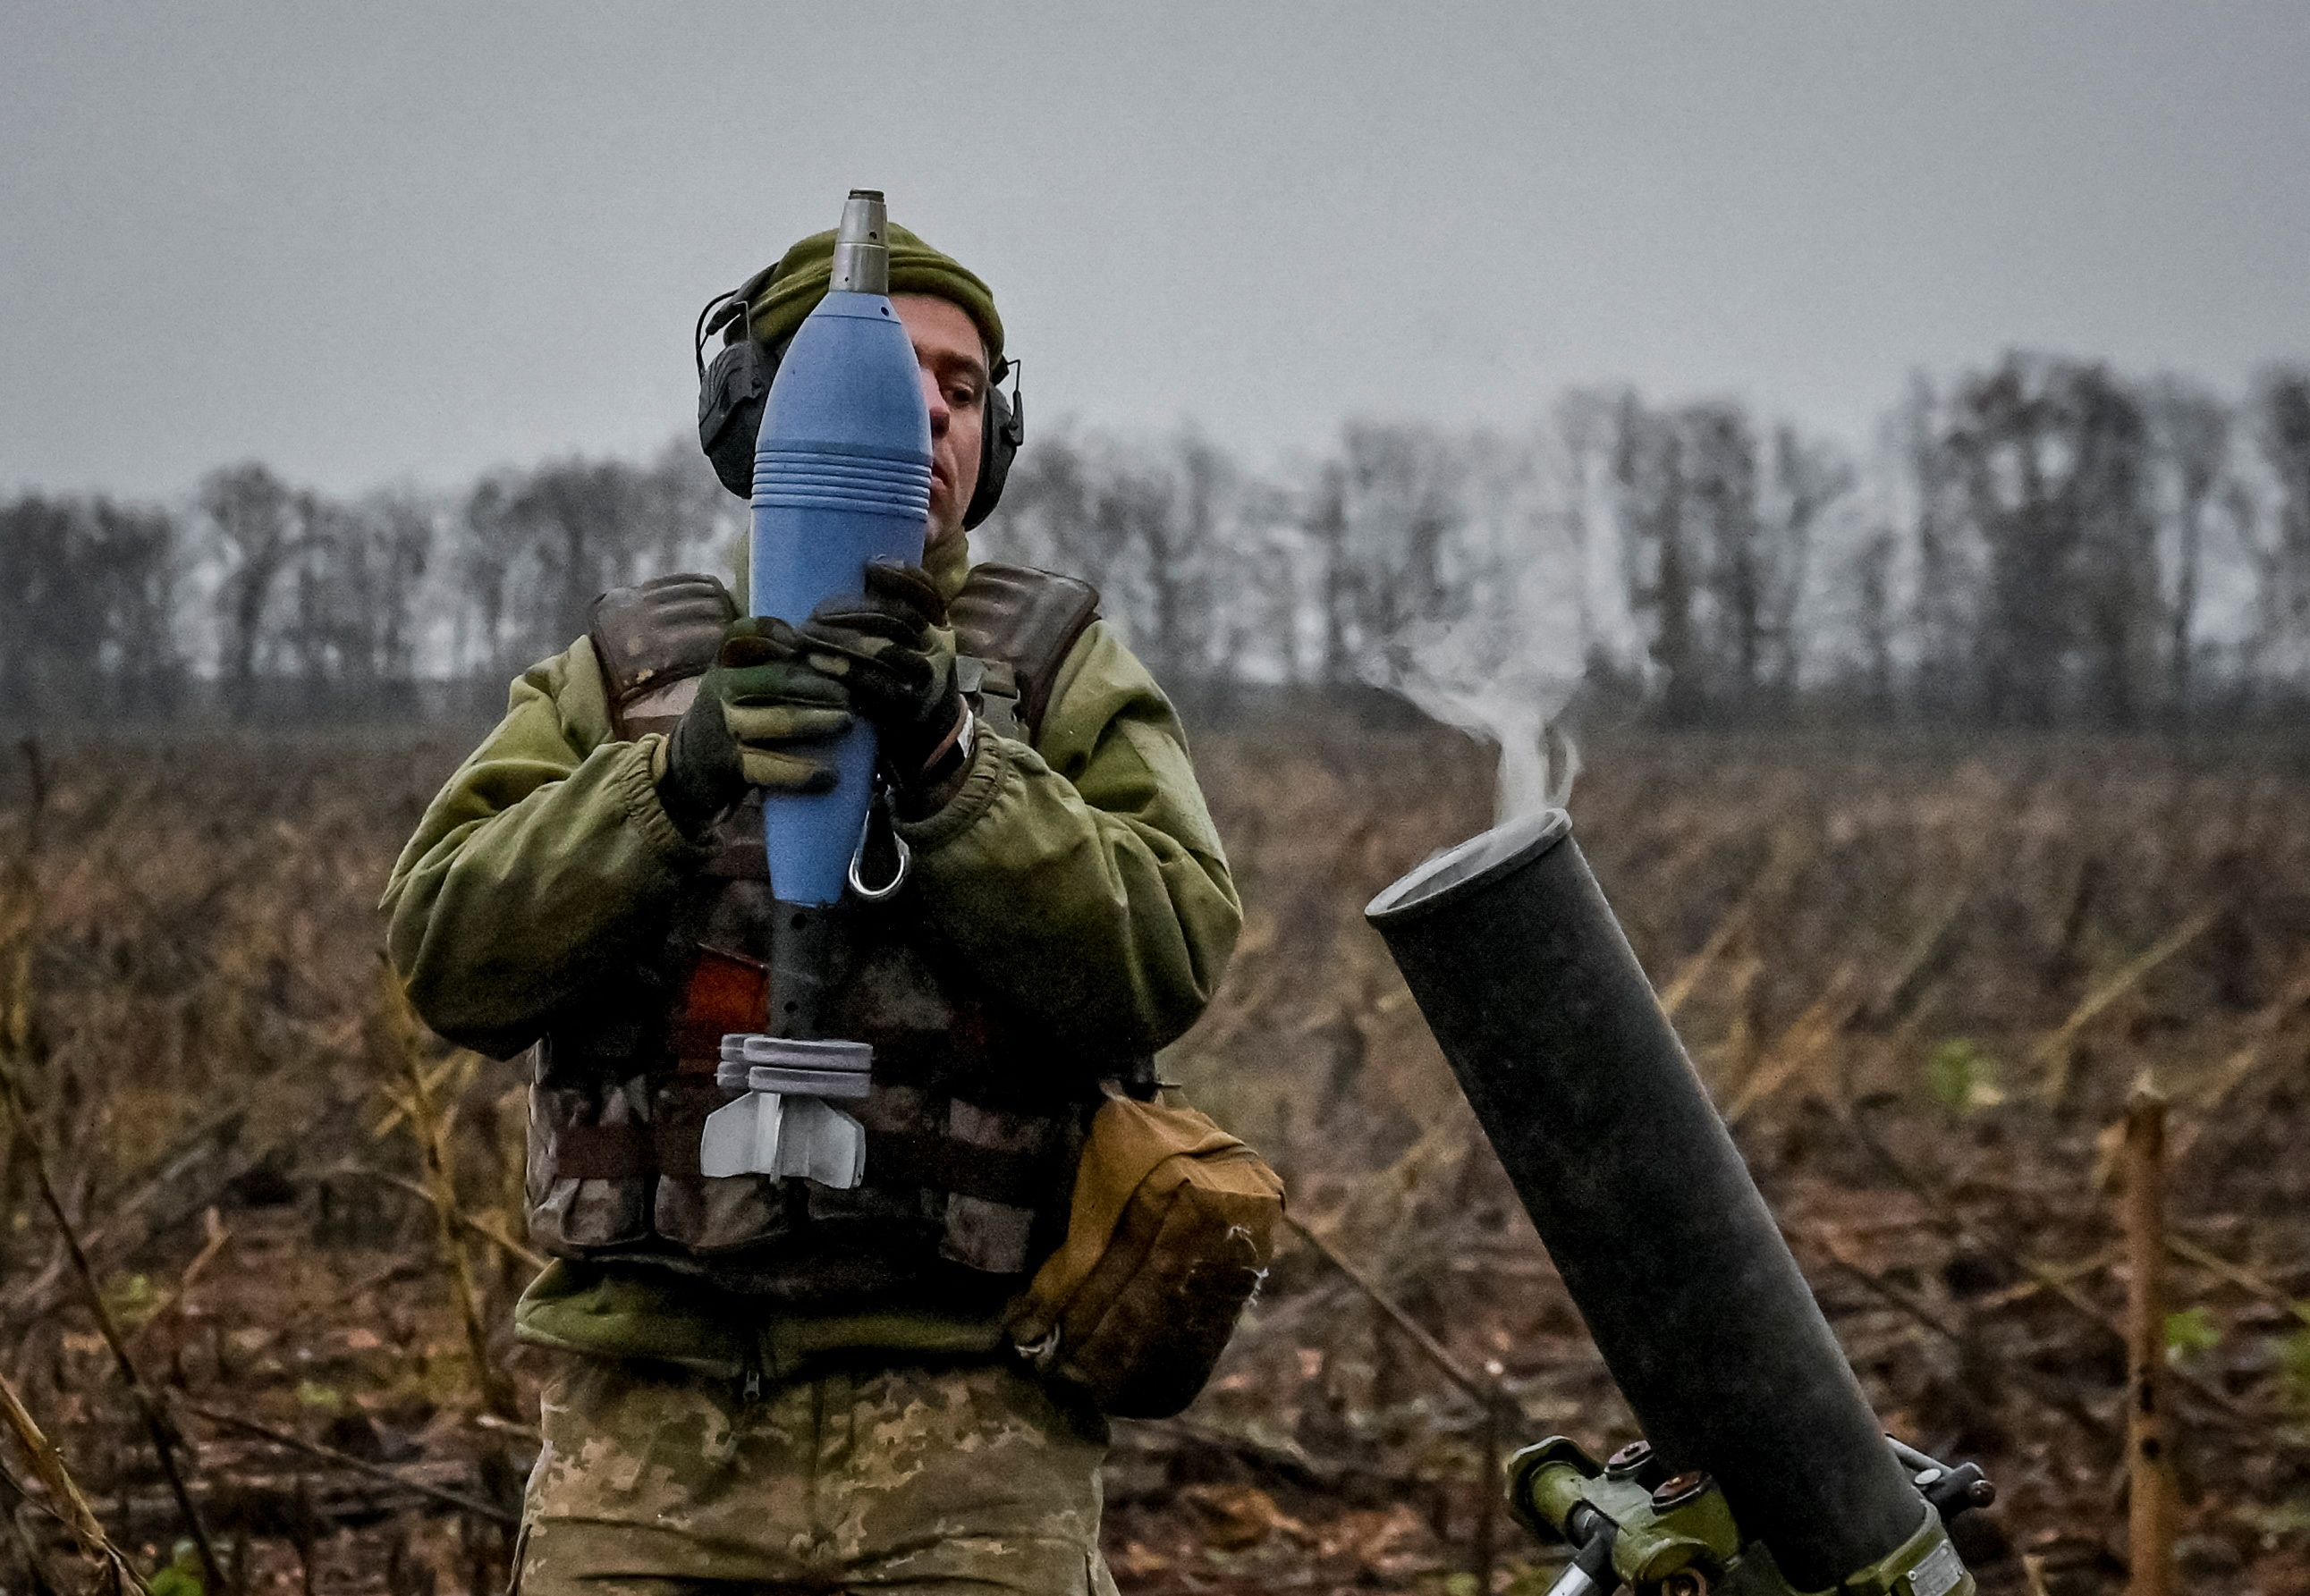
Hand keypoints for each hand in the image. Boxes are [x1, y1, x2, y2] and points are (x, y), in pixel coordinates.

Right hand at [657, 618, 851, 835]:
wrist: (685, 768)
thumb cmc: (731, 716)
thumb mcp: (738, 679)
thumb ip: (774, 661)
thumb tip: (837, 650)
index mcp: (727, 662)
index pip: (750, 634)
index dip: (780, 633)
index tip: (810, 640)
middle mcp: (722, 687)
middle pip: (775, 678)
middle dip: (818, 684)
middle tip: (850, 693)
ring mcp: (724, 726)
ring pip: (774, 719)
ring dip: (815, 720)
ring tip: (846, 722)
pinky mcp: (730, 765)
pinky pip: (769, 767)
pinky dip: (801, 772)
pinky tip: (829, 774)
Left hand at [789, 560, 970, 800]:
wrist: (934, 741)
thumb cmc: (912, 682)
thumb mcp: (920, 646)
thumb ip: (900, 612)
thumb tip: (868, 567)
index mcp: (942, 631)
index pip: (927, 594)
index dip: (902, 577)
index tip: (871, 565)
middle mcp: (940, 654)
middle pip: (899, 620)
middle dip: (854, 611)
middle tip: (817, 612)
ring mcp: (926, 684)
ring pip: (885, 653)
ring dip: (842, 642)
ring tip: (809, 636)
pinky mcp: (907, 713)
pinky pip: (874, 690)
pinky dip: (845, 676)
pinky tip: (818, 666)